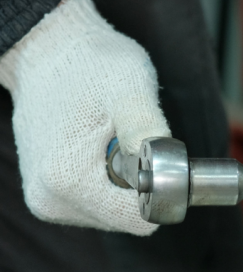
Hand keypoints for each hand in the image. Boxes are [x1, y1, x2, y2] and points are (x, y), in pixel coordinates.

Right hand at [0, 0, 170, 234]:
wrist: (47, 52)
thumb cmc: (91, 64)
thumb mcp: (129, 87)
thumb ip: (145, 127)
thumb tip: (165, 168)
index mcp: (67, 179)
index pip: (138, 219)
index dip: (162, 189)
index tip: (157, 152)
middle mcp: (51, 200)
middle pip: (127, 218)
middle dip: (143, 184)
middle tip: (138, 140)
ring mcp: (47, 200)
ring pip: (115, 213)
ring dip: (128, 182)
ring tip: (118, 139)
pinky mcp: (49, 194)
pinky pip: (99, 202)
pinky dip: (112, 180)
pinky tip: (105, 147)